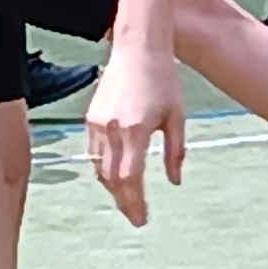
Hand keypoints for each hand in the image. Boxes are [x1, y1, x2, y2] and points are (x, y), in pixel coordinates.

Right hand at [84, 44, 188, 226]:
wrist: (138, 49)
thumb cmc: (164, 80)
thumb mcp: (177, 117)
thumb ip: (175, 152)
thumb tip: (175, 182)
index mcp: (136, 130)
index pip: (131, 178)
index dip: (135, 202)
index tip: (142, 219)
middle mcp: (112, 129)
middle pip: (112, 179)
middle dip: (124, 201)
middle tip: (136, 217)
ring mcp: (97, 124)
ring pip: (99, 169)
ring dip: (112, 188)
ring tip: (127, 201)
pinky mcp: (90, 118)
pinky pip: (93, 153)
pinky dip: (103, 170)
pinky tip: (115, 178)